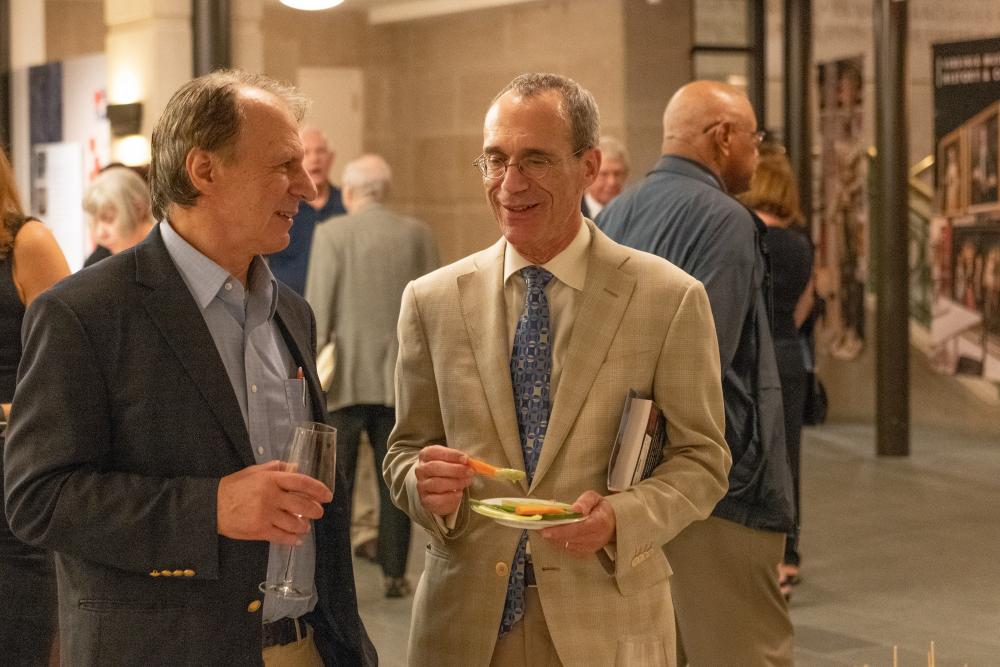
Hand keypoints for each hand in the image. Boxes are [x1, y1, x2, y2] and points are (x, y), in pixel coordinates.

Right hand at [217, 461, 332, 544]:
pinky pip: (282, 537)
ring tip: (305, 526)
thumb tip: (295, 467)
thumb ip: (276, 468)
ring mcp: (266, 514)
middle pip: (302, 505)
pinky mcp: (259, 530)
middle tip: (318, 513)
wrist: (211, 506)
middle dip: (315, 510)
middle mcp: (271, 496)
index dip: (318, 489)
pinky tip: (296, 539)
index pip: (302, 482)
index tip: (327, 495)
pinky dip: (293, 539)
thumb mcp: (254, 471)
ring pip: (295, 523)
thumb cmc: (233, 487)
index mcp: (271, 479)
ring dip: (304, 526)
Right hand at [414, 444, 473, 516]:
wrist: (439, 492)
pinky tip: (458, 493)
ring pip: (436, 483)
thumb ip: (458, 461)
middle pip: (434, 467)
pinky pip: (438, 499)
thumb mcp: (451, 462)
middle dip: (455, 469)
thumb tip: (468, 462)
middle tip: (469, 472)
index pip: (434, 452)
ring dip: (455, 482)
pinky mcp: (425, 500)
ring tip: (467, 482)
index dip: (451, 454)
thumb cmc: (447, 472)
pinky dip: (451, 496)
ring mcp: (421, 485)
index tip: (466, 459)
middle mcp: (420, 469)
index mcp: (425, 455)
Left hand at [540, 491, 615, 554]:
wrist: (613, 523)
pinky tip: (552, 532)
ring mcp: (590, 547)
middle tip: (536, 527)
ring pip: (566, 544)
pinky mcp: (585, 552)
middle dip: (551, 533)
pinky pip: (567, 547)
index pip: (577, 529)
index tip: (545, 530)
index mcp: (598, 523)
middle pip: (568, 538)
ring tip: (542, 528)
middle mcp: (595, 538)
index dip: (560, 530)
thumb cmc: (601, 508)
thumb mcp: (594, 498)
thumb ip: (584, 502)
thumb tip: (575, 509)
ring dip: (553, 537)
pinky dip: (558, 540)